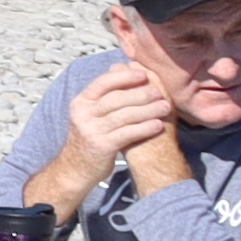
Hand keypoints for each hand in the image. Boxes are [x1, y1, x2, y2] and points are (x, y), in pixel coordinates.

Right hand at [45, 55, 176, 206]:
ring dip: (148, 110)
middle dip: (140, 93)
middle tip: (159, 92)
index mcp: (81, 102)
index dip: (124, 77)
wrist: (75, 168)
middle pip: (116, 98)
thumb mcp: (90, 115)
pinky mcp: (102, 146)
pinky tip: (158, 125)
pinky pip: (128, 133)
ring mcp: (91, 130)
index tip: (144, 74)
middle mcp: (83, 114)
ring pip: (124, 115)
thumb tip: (123, 71)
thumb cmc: (90, 137)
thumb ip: (104, 98)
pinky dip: (145, 128)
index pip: (103, 83)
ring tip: (165, 107)